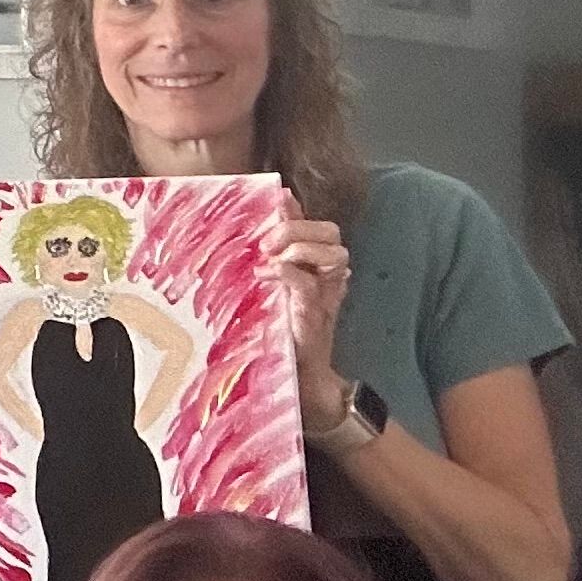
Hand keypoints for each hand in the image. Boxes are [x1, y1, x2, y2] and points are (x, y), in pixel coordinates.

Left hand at [267, 216, 352, 430]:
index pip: (315, 227)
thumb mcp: (267, 293)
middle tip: (268, 240)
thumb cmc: (280, 336)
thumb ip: (265, 264)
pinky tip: (267, 274)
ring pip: (333, 253)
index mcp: (316, 268)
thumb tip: (249, 241)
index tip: (278, 200)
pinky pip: (308, 284)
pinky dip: (289, 273)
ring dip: (299, 247)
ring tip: (269, 256)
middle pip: (331, 233)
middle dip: (299, 228)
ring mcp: (325, 296)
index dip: (298, 211)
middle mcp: (327, 278)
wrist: (297, 380)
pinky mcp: (314, 315)